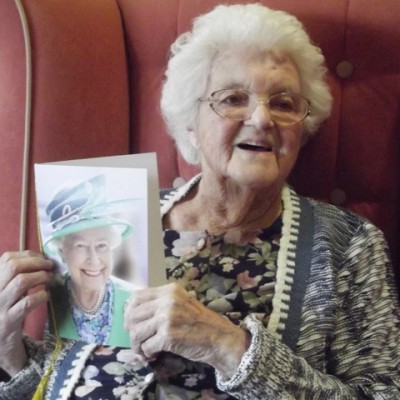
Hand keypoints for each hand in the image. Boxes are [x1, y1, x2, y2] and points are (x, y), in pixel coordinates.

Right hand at [0, 251, 52, 375]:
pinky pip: (26, 303)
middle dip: (36, 262)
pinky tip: (46, 295)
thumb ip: (17, 275)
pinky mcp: (8, 322)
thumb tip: (42, 258)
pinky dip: (40, 296)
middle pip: (13, 266)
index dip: (28, 255)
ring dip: (41, 276)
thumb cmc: (6, 312)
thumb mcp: (6, 291)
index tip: (42, 258)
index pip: (7, 258)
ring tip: (50, 279)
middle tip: (50, 266)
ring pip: (21, 281)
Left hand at [124, 283, 249, 376]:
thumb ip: (161, 303)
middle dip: (131, 331)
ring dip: (137, 346)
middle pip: (133, 315)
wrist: (219, 338)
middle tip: (138, 341)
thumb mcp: (181, 303)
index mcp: (170, 290)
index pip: (137, 297)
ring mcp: (167, 317)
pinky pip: (146, 347)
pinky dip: (147, 354)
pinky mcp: (168, 336)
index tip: (132, 323)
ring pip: (136, 332)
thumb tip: (133, 314)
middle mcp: (167, 300)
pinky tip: (154, 355)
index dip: (129, 311)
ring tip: (144, 351)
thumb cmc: (199, 322)